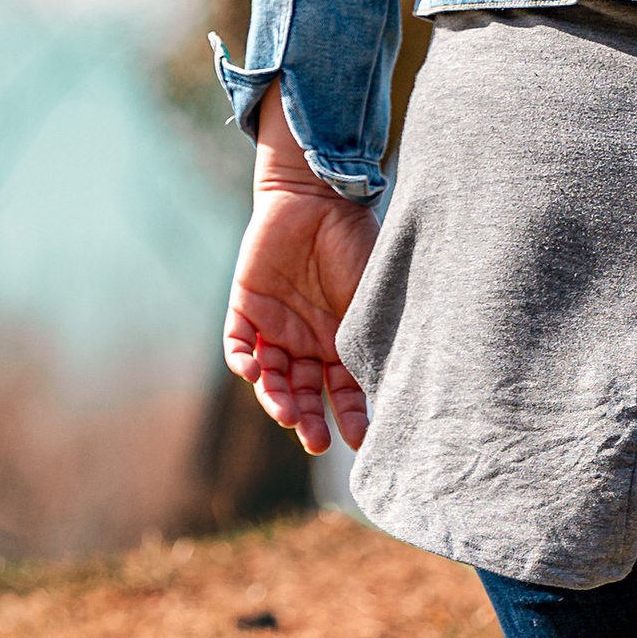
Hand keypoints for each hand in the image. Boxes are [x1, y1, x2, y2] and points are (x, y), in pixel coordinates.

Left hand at [223, 89, 377, 456]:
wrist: (319, 196)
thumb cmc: (357, 243)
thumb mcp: (372, 295)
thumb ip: (373, 334)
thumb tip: (398, 382)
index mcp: (341, 342)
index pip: (345, 391)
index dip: (351, 416)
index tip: (357, 440)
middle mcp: (308, 342)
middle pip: (304, 393)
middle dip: (308, 419)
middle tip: (315, 441)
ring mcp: (275, 327)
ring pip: (271, 376)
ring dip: (276, 398)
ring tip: (284, 414)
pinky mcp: (246, 307)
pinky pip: (238, 343)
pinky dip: (243, 360)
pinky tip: (253, 372)